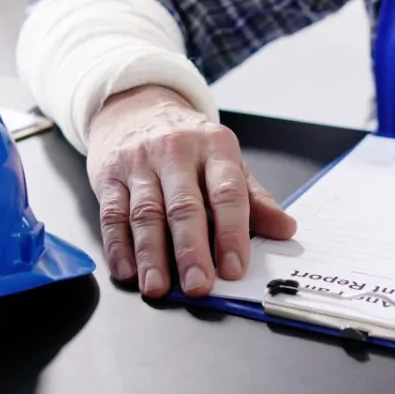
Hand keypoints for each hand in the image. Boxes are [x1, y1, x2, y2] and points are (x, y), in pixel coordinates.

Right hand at [85, 85, 296, 298]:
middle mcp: (176, 151)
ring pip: (146, 213)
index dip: (231, 233)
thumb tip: (285, 229)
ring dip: (151, 255)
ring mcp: (139, 161)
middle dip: (191, 251)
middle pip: (184, 206)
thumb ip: (255, 199)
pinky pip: (112, 213)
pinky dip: (118, 246)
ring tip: (158, 286)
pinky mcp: (109, 174)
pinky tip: (127, 270)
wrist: (136, 107)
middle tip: (197, 285)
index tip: (233, 268)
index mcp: (215, 147)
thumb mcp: (226, 162)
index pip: (227, 193)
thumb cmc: (188, 144)